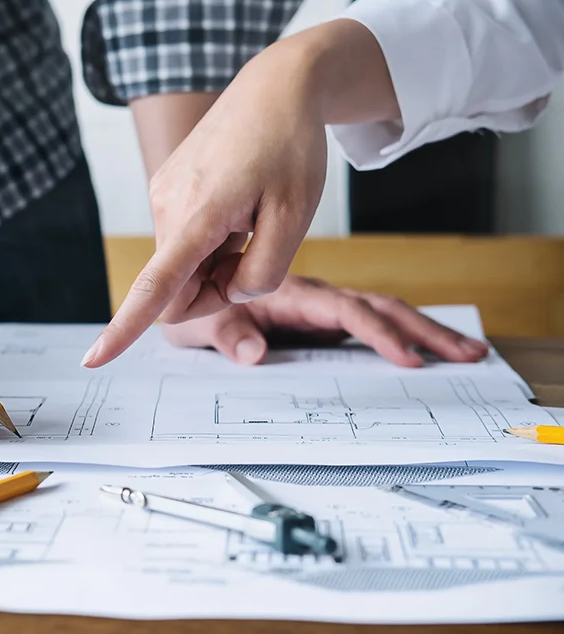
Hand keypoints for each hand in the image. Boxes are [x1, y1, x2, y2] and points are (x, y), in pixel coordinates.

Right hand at [83, 20, 398, 367]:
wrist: (275, 89)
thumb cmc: (290, 148)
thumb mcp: (295, 218)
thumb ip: (263, 272)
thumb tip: (227, 291)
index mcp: (197, 214)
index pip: (155, 287)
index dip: (124, 330)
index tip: (92, 360)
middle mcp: (166, 205)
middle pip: (177, 288)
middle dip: (213, 289)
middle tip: (256, 251)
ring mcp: (161, 195)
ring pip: (180, 265)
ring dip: (215, 262)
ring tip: (248, 220)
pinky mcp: (165, 188)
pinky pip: (181, 240)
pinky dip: (208, 242)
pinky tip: (235, 208)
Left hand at [161, 275, 489, 366]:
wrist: (181, 295)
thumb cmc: (190, 310)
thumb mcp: (197, 327)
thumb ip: (224, 335)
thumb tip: (257, 353)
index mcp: (288, 295)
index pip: (343, 311)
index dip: (377, 333)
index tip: (408, 357)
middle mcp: (311, 298)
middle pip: (378, 308)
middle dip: (424, 330)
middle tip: (468, 354)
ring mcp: (318, 311)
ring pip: (380, 314)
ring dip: (422, 332)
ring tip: (468, 352)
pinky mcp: (318, 323)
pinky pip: (366, 327)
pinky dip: (399, 336)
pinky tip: (425, 352)